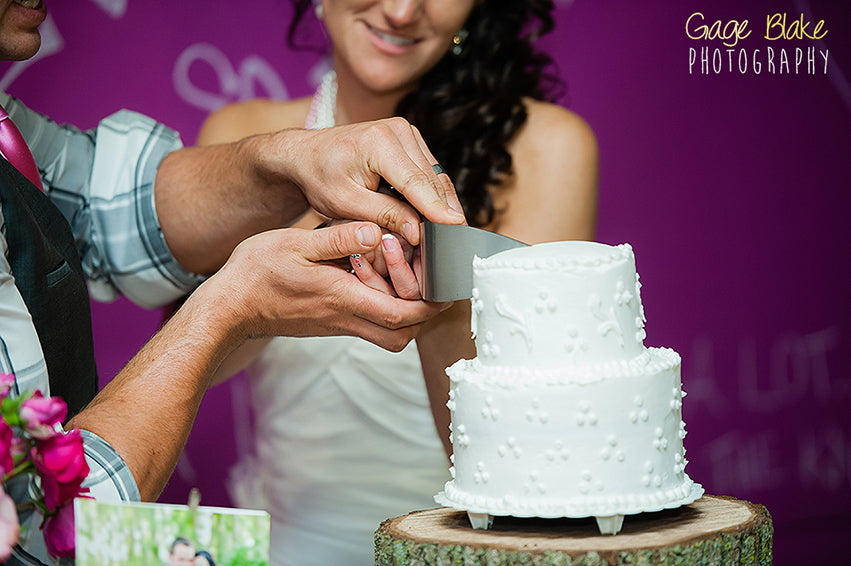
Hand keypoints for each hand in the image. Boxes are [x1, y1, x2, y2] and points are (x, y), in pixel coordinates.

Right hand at [204, 222, 445, 351]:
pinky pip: (369, 325)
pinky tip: (376, 277)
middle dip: (423, 312)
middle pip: (402, 335)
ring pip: (388, 335)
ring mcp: (338, 325)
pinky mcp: (330, 323)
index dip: (431, 303)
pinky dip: (383, 307)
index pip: (403, 314)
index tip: (443, 283)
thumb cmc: (256, 274)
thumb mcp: (296, 243)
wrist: (228, 308)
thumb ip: (340, 238)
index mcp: (343, 299)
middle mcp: (346, 319)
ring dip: (404, 311)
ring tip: (404, 275)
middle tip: (427, 279)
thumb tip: (376, 231)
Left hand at [269, 118, 465, 244]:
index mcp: (378, 141)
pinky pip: (429, 172)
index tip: (456, 227)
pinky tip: (434, 218)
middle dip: (439, 212)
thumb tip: (418, 231)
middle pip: (430, 179)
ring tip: (444, 235)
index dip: (436, 208)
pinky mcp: (411, 141)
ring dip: (438, 204)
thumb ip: (384, 215)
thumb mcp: (346, 203)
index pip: (415, 182)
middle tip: (448, 244)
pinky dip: (431, 195)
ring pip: (435, 176)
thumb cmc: (320, 177)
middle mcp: (398, 130)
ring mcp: (407, 132)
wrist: (307, 154)